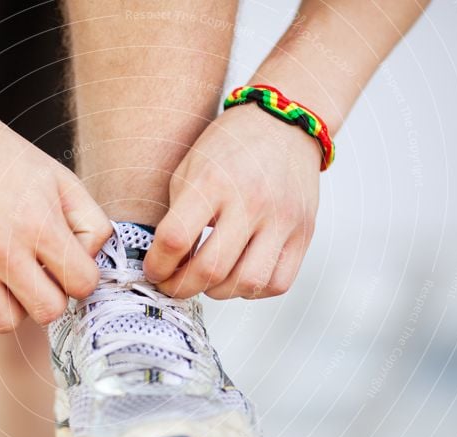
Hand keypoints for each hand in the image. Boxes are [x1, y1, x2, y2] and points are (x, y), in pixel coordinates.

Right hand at [0, 115, 111, 331]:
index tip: (70, 262)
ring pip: (6, 322)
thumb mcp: (65, 183)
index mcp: (37, 224)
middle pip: (47, 313)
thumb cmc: (14, 168)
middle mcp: (0, 249)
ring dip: (17, 305)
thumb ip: (92, 227)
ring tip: (15, 275)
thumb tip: (91, 268)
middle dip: (53, 296)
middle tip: (43, 272)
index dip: (82, 277)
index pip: (82, 284)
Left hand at [144, 104, 320, 298]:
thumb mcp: (189, 170)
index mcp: (212, 181)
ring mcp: (282, 219)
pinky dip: (253, 290)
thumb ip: (176, 217)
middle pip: (210, 269)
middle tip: (173, 284)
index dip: (157, 265)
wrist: (284, 124)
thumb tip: (166, 265)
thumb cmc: (229, 148)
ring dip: (219, 292)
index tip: (153, 270)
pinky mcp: (304, 233)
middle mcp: (250, 201)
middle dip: (182, 287)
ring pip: (247, 283)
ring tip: (208, 279)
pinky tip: (239, 274)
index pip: (175, 239)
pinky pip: (277, 283)